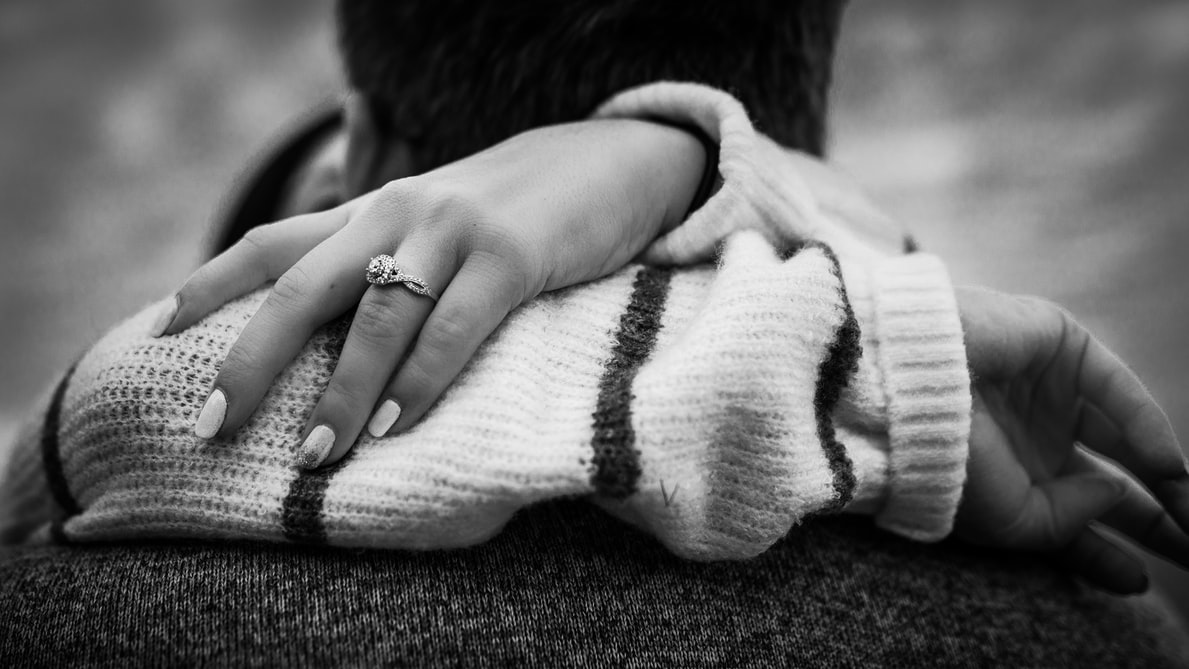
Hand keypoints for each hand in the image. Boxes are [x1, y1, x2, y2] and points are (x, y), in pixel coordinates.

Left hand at [160, 118, 704, 467]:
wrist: (612, 160)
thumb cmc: (521, 212)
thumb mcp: (443, 226)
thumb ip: (392, 263)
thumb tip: (339, 340)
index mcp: (377, 210)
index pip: (274, 243)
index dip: (211, 284)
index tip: (162, 331)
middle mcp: (400, 213)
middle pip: (302, 286)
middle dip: (252, 358)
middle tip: (211, 424)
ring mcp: (455, 231)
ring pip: (377, 317)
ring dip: (341, 392)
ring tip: (314, 455)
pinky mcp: (512, 255)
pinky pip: (453, 327)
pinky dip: (419, 381)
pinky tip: (394, 425)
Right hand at [954, 286, 1188, 592]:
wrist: (906, 393)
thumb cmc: (947, 463)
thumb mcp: (1012, 522)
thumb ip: (1070, 523)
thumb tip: (1114, 494)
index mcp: (1006, 478)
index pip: (1070, 520)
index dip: (1105, 552)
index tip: (1140, 580)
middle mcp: (1030, 435)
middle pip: (1110, 482)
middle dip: (1156, 518)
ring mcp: (1047, 390)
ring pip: (1124, 438)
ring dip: (1167, 480)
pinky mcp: (1058, 344)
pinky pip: (1117, 390)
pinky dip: (1148, 429)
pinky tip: (1169, 470)